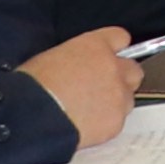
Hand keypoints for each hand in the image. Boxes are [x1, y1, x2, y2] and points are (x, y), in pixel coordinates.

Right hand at [19, 27, 136, 147]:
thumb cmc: (31, 86)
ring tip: (90, 110)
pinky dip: (106, 122)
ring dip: (114, 101)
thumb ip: (76, 57)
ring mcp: (118, 95)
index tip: (110, 56)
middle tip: (101, 88)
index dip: (113, 49)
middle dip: (120, 78)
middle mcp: (113, 67)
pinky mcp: (116, 121)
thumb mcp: (51, 57)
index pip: (120, 38)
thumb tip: (79, 65)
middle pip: (133, 69)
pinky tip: (86, 125)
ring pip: (128, 97)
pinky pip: (118, 120)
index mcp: (95, 46)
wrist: (31, 117)